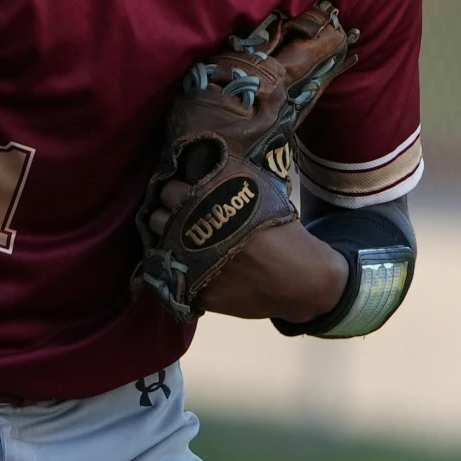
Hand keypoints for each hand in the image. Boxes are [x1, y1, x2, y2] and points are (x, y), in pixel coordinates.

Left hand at [145, 181, 347, 320]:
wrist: (301, 281)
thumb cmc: (283, 233)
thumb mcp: (259, 196)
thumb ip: (226, 184)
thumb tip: (199, 167)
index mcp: (212, 206)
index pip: (169, 191)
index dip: (175, 191)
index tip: (181, 193)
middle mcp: (198, 235)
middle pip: (158, 218)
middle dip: (167, 215)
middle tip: (179, 218)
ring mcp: (195, 267)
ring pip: (159, 248)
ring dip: (167, 241)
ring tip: (181, 240)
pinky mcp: (198, 294)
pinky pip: (172, 278)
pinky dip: (177, 270)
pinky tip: (189, 264)